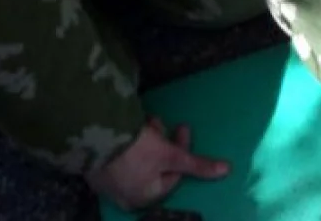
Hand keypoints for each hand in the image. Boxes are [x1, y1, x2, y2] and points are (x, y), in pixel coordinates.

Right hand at [87, 117, 228, 209]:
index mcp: (146, 197)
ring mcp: (110, 185)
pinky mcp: (97, 170)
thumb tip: (226, 171)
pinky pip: (119, 158)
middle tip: (159, 124)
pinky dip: (128, 143)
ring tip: (145, 122)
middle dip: (163, 142)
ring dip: (147, 139)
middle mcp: (127, 197)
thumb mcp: (172, 156)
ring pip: (139, 160)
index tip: (183, 127)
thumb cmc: (138, 152)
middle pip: (156, 167)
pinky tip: (131, 127)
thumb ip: (198, 165)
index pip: (175, 173)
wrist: (94, 140)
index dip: (182, 149)